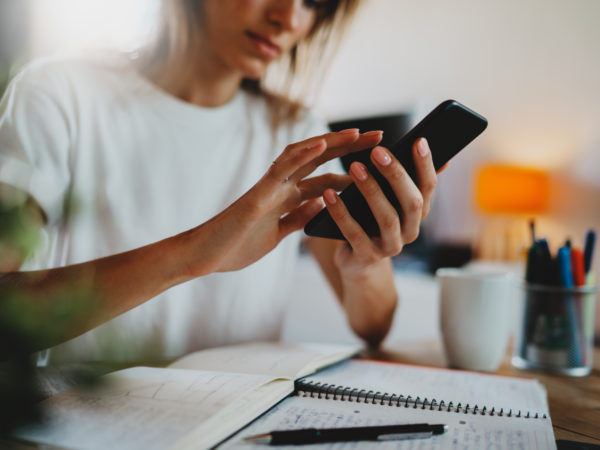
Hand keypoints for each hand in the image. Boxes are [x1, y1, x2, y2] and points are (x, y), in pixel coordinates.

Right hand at [182, 129, 383, 275]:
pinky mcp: (257, 196)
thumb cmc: (236, 245)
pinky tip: (322, 144)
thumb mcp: (277, 234)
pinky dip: (301, 155)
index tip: (377, 164)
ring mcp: (269, 188)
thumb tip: (320, 206)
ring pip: (304, 156)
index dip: (350, 168)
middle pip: (320, 159)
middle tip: (380, 136)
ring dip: (331, 143)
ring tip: (358, 134)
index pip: (324, 176)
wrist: (205, 256)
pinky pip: (280, 171)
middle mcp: (280, 187)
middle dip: (350, 147)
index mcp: (286, 198)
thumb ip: (297, 218)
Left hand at [323, 138, 436, 274]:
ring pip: (386, 218)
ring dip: (371, 190)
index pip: (429, 187)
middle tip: (378, 152)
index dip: (426, 165)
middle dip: (396, 175)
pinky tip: (329, 195)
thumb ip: (402, 176)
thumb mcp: (388, 199)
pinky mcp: (366, 256)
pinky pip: (354, 233)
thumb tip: (423, 142)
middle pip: (412, 202)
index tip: (418, 140)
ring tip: (354, 167)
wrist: (356, 260)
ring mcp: (389, 246)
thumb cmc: (371, 220)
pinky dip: (341, 213)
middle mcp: (410, 231)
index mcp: (418, 212)